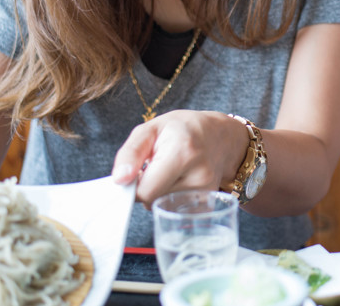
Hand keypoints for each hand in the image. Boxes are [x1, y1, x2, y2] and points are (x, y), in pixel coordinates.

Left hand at [112, 110, 244, 206]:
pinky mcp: (209, 203)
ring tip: (171, 173)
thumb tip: (119, 180)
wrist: (220, 136)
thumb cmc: (182, 129)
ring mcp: (207, 191)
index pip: (146, 191)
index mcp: (183, 152)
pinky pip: (176, 211)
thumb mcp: (151, 129)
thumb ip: (130, 153)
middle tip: (158, 168)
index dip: (135, 184)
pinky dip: (172, 199)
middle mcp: (199, 175)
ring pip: (163, 207)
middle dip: (148, 188)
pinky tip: (180, 182)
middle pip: (153, 201)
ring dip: (160, 194)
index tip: (139, 171)